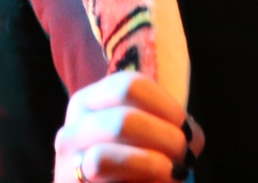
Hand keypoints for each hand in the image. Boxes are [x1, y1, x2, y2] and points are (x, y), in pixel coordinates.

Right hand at [54, 72, 204, 182]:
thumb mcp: (148, 137)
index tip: (186, 128)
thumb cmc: (134, 167)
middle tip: (184, 155)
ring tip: (173, 172)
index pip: (130, 86)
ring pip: (104, 157)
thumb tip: (190, 135)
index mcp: (90, 102)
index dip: (166, 106)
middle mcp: (71, 129)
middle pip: (124, 120)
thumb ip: (169, 127)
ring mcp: (66, 164)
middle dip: (165, 139)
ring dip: (150, 166)